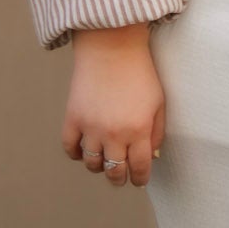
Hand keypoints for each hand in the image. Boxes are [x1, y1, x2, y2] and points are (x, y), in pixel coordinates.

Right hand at [62, 24, 165, 187]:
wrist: (111, 48)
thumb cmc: (140, 73)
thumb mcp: (158, 102)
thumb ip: (157, 132)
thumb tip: (151, 156)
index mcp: (139, 130)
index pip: (139, 168)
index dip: (140, 178)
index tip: (139, 180)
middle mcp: (114, 134)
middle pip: (114, 171)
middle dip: (119, 178)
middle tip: (121, 177)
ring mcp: (91, 127)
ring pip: (92, 164)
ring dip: (99, 167)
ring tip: (104, 161)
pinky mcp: (73, 118)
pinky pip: (70, 148)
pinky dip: (76, 153)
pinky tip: (84, 150)